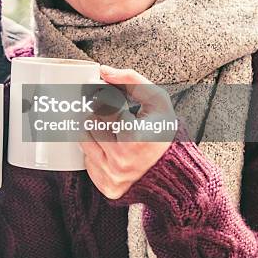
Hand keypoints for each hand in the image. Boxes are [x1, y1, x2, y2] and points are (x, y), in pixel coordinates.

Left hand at [79, 65, 175, 199]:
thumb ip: (131, 79)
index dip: (106, 100)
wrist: (174, 171)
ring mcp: (112, 176)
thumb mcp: (157, 100)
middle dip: (100, 115)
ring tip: (113, 131)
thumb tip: (103, 71)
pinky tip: (111, 149)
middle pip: (89, 123)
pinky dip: (96, 151)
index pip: (102, 107)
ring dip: (94, 131)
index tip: (112, 101)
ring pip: (83, 140)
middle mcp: (121, 161)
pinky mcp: (106, 186)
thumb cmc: (163, 131)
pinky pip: (86, 160)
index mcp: (135, 137)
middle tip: (114, 117)